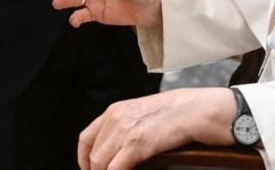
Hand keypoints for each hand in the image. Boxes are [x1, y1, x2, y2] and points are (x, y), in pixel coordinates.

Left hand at [77, 88, 235, 169]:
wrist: (191, 110)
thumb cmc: (173, 112)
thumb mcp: (141, 112)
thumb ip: (125, 125)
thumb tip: (118, 146)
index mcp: (114, 111)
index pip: (86, 138)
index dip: (83, 158)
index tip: (88, 169)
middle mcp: (114, 119)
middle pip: (93, 154)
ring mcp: (124, 132)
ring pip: (100, 164)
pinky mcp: (135, 145)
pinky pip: (115, 169)